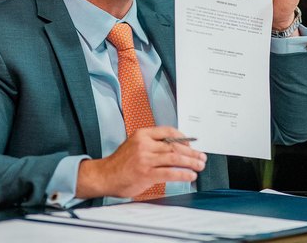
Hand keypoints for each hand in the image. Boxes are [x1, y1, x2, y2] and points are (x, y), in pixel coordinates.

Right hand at [76, 126, 206, 198]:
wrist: (104, 176)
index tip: (191, 144)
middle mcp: (144, 144)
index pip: (169, 131)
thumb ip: (152, 143)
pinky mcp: (146, 174)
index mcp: (142, 134)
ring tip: (200, 166)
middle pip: (175, 146)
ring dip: (191, 162)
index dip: (183, 138)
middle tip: (201, 157)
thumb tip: (175, 147)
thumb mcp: (134, 144)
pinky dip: (183, 174)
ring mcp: (145, 159)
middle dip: (192, 152)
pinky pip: (170, 173)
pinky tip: (190, 176)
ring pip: (175, 158)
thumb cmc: (121, 162)